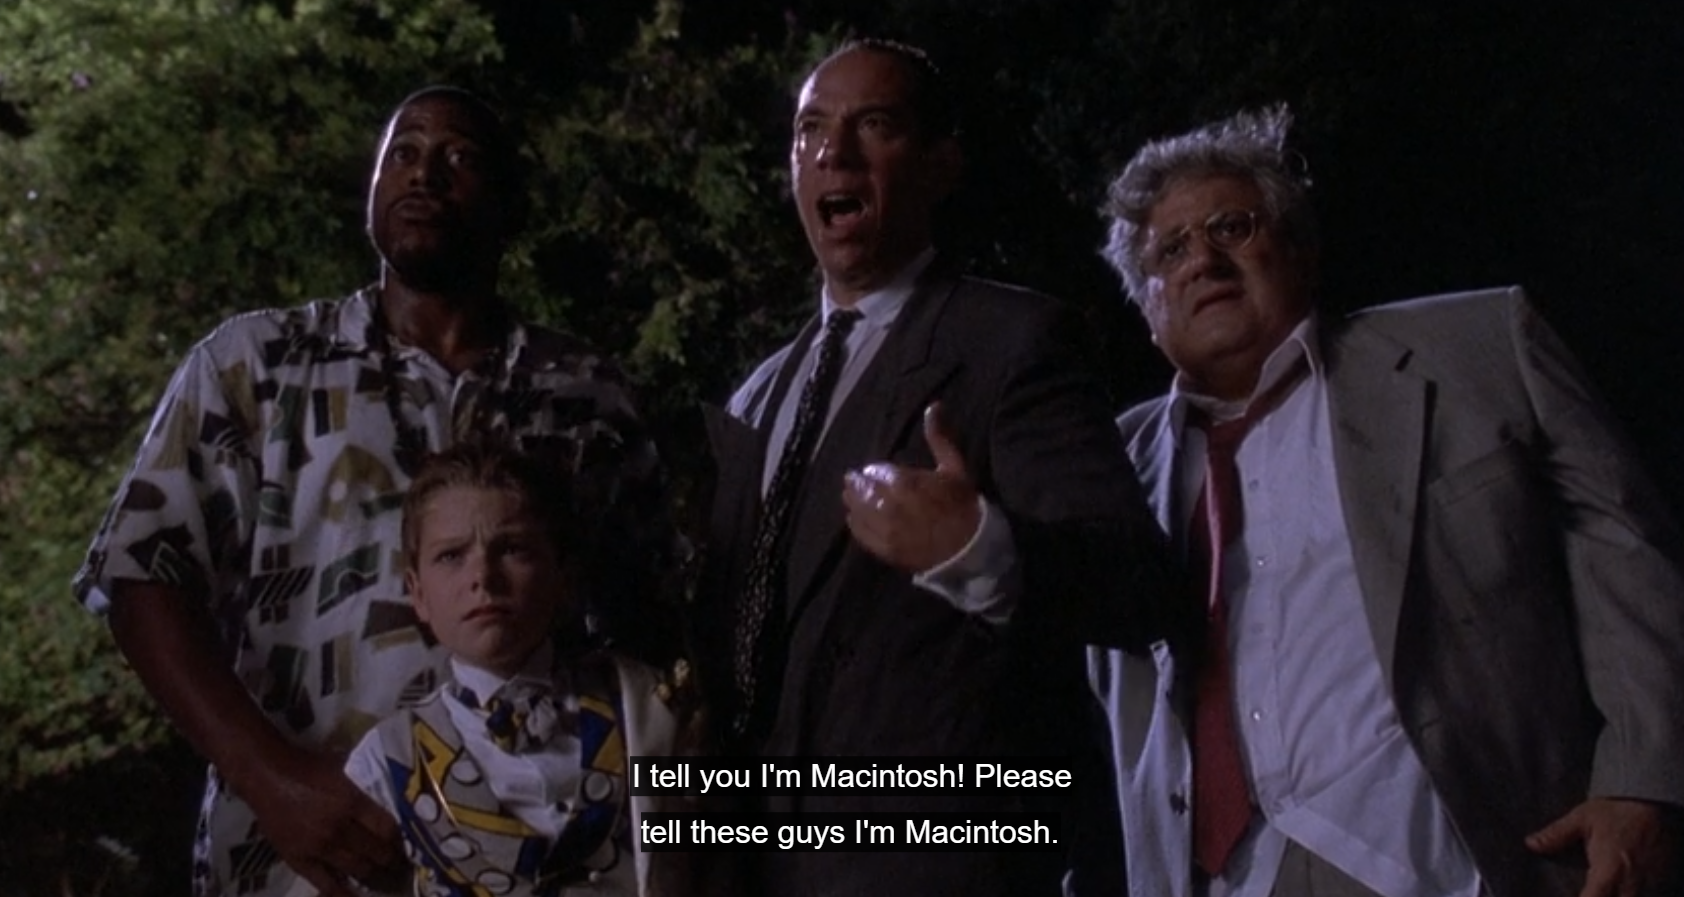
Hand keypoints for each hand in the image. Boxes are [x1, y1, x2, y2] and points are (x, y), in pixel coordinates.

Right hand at [237, 743, 407, 896]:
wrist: (266, 776)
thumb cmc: (307, 766)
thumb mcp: (343, 767)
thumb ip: (364, 785)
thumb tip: (388, 794)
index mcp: (351, 801)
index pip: (387, 828)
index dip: (400, 839)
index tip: (406, 844)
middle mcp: (339, 827)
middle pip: (376, 851)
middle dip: (392, 861)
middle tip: (400, 865)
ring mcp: (318, 847)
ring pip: (356, 868)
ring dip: (374, 875)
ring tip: (384, 878)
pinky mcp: (299, 859)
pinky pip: (325, 883)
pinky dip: (343, 892)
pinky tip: (355, 895)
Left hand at [842, 402, 981, 571]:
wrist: (968, 548)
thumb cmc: (962, 505)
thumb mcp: (954, 467)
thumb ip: (939, 437)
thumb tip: (934, 405)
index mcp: (905, 482)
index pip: (876, 471)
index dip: (874, 470)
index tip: (873, 470)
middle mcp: (888, 504)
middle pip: (862, 490)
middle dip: (857, 483)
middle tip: (851, 479)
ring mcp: (884, 529)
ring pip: (858, 510)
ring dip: (852, 501)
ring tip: (849, 495)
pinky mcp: (883, 548)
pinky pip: (861, 534)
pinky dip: (855, 524)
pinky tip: (854, 518)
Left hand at [1527, 797, 1682, 896]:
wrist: (1654, 800)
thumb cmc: (1616, 809)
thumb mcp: (1582, 818)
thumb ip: (1557, 835)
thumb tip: (1531, 844)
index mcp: (1609, 868)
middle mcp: (1631, 882)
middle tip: (1590, 891)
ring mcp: (1651, 884)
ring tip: (1605, 889)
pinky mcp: (1663, 881)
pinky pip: (1651, 895)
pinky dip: (1633, 894)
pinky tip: (1621, 889)